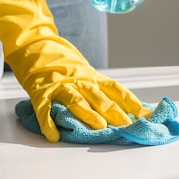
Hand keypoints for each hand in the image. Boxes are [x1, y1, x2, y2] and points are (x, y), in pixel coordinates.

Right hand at [0, 0, 151, 141]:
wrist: (34, 43)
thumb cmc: (60, 60)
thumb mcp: (83, 69)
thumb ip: (97, 86)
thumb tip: (119, 105)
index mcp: (90, 75)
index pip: (115, 88)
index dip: (131, 101)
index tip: (145, 114)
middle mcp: (78, 79)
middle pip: (99, 96)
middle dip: (114, 112)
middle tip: (127, 125)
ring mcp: (59, 84)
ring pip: (76, 99)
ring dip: (89, 114)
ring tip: (99, 127)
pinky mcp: (39, 90)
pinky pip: (44, 108)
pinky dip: (48, 122)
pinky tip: (54, 135)